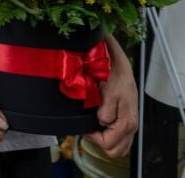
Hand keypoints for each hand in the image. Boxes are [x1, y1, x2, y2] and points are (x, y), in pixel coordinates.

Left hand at [84, 37, 137, 157]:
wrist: (119, 67)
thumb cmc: (114, 78)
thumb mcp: (108, 93)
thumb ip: (105, 112)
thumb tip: (101, 123)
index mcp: (126, 123)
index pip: (107, 143)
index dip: (93, 138)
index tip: (86, 127)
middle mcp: (131, 127)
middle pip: (115, 150)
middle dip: (100, 142)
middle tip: (90, 129)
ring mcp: (131, 125)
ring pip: (119, 147)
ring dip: (106, 141)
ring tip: (95, 127)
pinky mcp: (128, 121)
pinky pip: (121, 139)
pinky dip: (111, 137)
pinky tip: (102, 126)